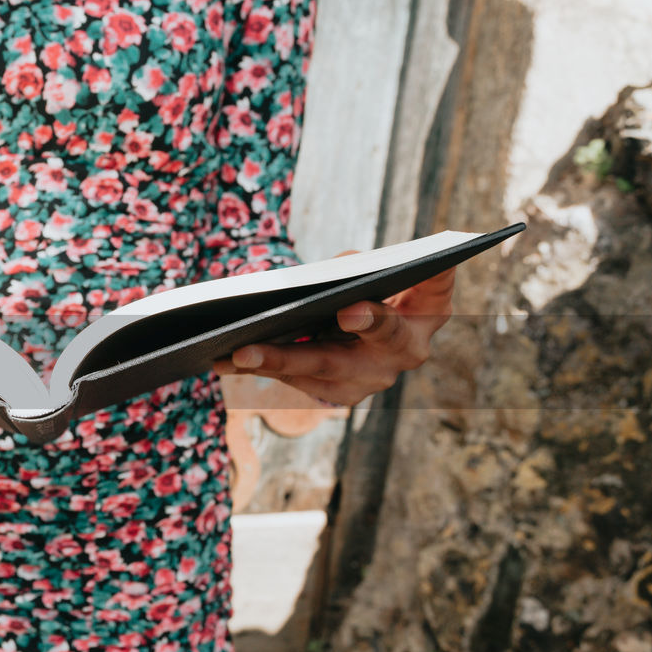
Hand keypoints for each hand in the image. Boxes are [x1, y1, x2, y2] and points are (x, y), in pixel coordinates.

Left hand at [212, 252, 455, 405]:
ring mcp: (369, 381)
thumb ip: (368, 264)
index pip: (400, 317)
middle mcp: (400, 358)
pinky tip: (225, 359)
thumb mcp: (393, 260)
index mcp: (426, 319)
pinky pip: (296, 380)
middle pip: (337, 362)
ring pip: (308, 376)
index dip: (375, 318)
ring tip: (225, 357)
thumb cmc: (391, 276)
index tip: (349, 310)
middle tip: (246, 351)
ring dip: (264, 366)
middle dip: (288, 357)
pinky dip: (262, 367)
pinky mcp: (341, 391)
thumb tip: (333, 274)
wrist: (394, 312)